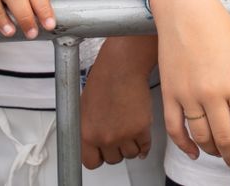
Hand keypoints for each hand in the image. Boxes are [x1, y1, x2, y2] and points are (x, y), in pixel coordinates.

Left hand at [81, 36, 155, 168]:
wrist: (122, 67)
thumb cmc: (103, 80)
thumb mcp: (84, 109)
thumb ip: (88, 130)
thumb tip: (93, 142)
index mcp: (86, 134)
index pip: (92, 162)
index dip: (99, 156)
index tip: (103, 152)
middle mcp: (104, 137)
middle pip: (113, 160)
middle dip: (116, 150)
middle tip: (119, 138)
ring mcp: (123, 135)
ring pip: (130, 154)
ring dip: (131, 146)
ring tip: (130, 134)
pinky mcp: (141, 129)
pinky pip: (145, 146)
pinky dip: (145, 143)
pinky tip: (142, 136)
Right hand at [154, 0, 229, 171]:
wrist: (185, 10)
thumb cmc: (218, 26)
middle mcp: (212, 94)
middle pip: (226, 140)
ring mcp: (188, 95)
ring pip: (201, 138)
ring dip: (212, 152)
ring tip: (221, 153)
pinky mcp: (169, 94)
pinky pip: (175, 130)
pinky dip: (184, 146)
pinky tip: (194, 151)